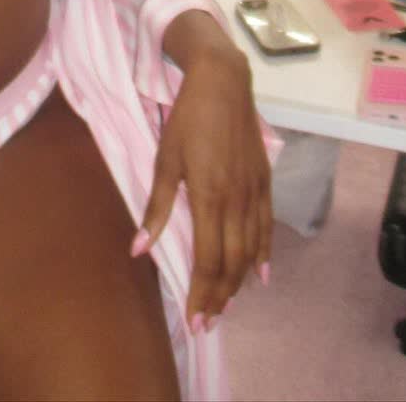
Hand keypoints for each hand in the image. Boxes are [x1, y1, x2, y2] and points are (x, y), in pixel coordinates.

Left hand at [137, 46, 271, 331]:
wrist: (223, 82)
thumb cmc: (187, 118)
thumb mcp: (164, 159)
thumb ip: (156, 207)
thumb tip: (138, 249)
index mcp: (209, 196)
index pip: (208, 259)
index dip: (201, 293)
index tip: (195, 320)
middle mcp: (237, 200)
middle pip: (232, 262)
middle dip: (220, 297)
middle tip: (209, 323)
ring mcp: (255, 191)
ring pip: (251, 250)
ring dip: (240, 282)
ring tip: (228, 306)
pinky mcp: (265, 181)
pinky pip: (266, 228)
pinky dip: (264, 255)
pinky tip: (261, 275)